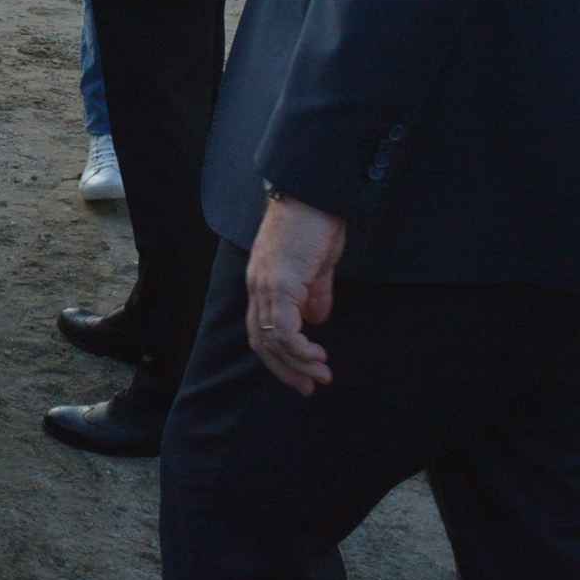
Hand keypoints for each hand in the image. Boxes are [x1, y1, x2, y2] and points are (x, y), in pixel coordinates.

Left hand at [245, 194, 346, 394]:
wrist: (312, 192)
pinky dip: (299, 348)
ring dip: (297, 363)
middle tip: (309, 388)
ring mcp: (266, 285)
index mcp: (263, 282)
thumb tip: (316, 320)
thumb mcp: (318, 264)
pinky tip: (317, 355)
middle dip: (285, 370)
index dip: (279, 357)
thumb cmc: (316, 221)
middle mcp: (258, 286)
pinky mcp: (279, 283)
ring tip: (321, 375)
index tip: (302, 375)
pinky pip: (283, 328)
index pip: (261, 330)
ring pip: (271, 340)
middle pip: (260, 342)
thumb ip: (314, 292)